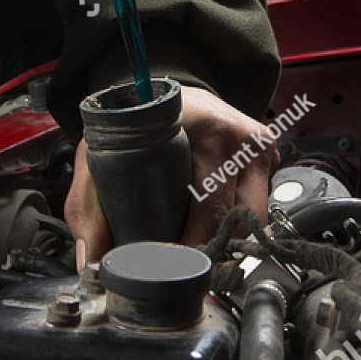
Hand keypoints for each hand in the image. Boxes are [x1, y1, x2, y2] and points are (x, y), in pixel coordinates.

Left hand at [64, 84, 280, 268]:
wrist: (163, 92)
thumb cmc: (138, 120)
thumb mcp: (103, 153)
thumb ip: (90, 206)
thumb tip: (90, 257)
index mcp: (212, 132)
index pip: (211, 208)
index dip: (191, 246)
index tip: (169, 266)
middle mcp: (244, 140)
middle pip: (239, 222)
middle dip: (211, 251)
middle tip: (181, 266)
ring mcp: (262, 150)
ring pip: (254, 220)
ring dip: (227, 240)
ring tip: (194, 251)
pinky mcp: (270, 160)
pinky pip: (260, 207)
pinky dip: (237, 222)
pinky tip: (210, 224)